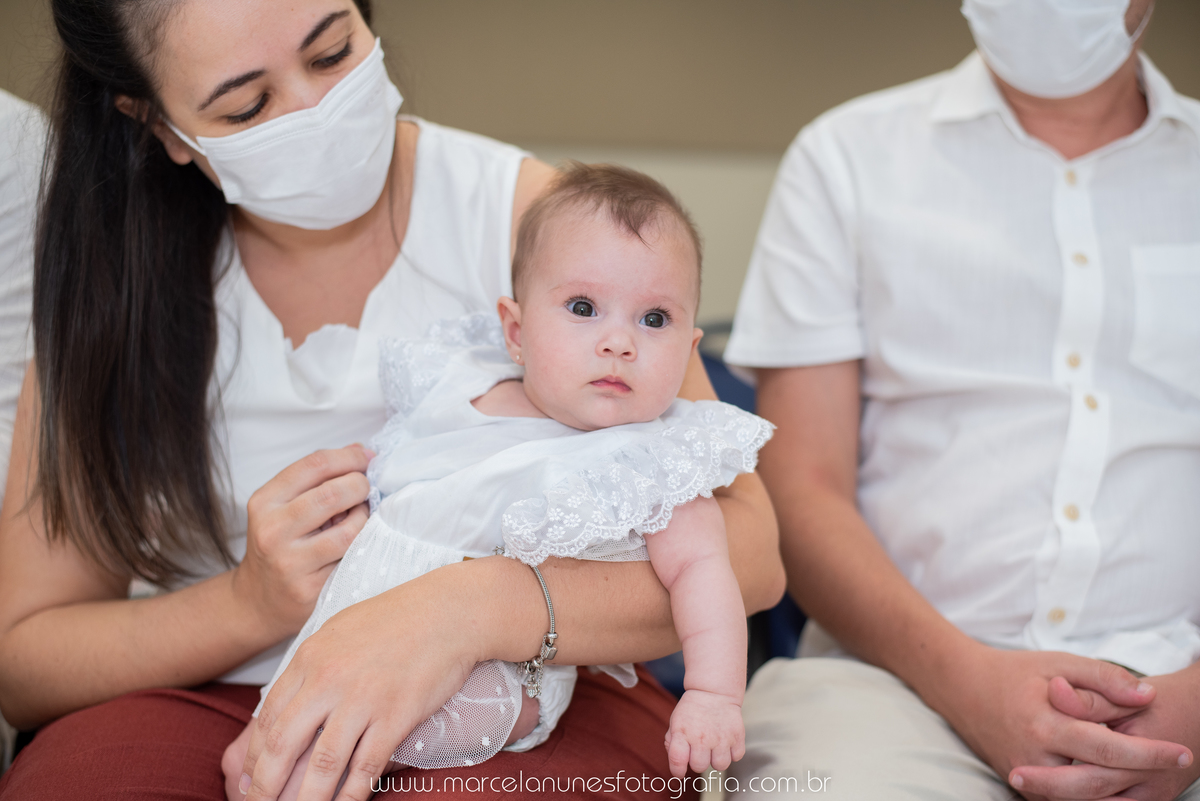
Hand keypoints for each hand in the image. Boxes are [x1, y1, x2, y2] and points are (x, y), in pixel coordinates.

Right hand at [232, 445, 371, 637]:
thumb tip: (361, 450)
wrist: (258, 601)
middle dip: (361, 485)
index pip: (315, 465)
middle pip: (332, 494)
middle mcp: (272, 531)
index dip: (349, 457)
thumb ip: (318, 478)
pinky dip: (362, 546)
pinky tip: (358, 543)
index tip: (367, 458)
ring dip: (365, 519)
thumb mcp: (284, 506)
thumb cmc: (280, 545)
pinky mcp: (309, 590)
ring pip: (348, 531)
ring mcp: (289, 563)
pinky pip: (351, 560)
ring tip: (360, 518)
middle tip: (367, 490)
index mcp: (265, 502)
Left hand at [238, 562, 489, 800]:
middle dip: (266, 786)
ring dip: (306, 799)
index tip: (249, 780)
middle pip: (284, 745)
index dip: (254, 757)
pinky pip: (366, 766)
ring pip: (323, 764)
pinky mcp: (396, 716)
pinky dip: (352, 794)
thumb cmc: (396, 618)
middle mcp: (329, 681)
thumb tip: (291, 702)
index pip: (268, 718)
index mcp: (310, 658)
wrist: (448, 611)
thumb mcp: (338, 631)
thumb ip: (311, 666)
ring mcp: (363, 700)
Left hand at [664, 688, 744, 777]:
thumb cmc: (692, 710)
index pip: (677, 760)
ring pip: (720, 766)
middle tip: (699, 751)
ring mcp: (721, 737)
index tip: (679, 772)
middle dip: (698, 762)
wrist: (713, 691)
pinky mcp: (737, 736)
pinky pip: (736, 757)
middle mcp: (702, 737)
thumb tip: (677, 763)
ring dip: (716, 760)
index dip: (677, 771)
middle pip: (699, 767)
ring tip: (714, 748)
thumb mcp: (675, 722)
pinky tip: (726, 743)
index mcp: (682, 732)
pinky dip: (732, 753)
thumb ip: (672, 743)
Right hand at [931, 645, 1188, 800]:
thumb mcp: (1057, 663)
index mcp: (1043, 724)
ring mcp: (1025, 775)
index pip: (1107, 746)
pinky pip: (1064, 796)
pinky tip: (1112, 775)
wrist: (961, 688)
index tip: (1180, 750)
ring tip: (1143, 766)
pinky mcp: (1021, 783)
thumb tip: (1146, 696)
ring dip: (1117, 785)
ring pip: (1083, 795)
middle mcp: (1034, 757)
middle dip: (1142, 773)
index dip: (1149, 752)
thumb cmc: (1012, 673)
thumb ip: (1103, 678)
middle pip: (1099, 781)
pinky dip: (1092, 790)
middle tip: (1176, 759)